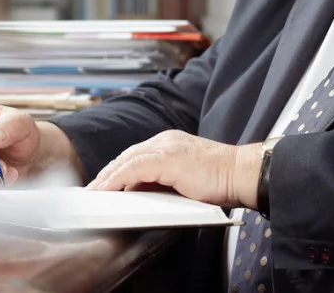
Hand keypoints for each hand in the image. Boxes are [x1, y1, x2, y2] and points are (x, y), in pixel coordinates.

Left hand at [86, 130, 262, 208]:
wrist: (241, 173)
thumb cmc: (220, 179)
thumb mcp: (185, 178)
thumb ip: (162, 179)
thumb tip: (138, 191)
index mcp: (170, 142)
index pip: (136, 155)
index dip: (117, 170)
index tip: (103, 184)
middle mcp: (166, 140)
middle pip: (127, 156)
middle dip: (107, 174)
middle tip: (91, 190)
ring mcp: (167, 147)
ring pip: (126, 160)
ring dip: (107, 178)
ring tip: (93, 194)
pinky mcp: (168, 159)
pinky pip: (133, 169)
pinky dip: (116, 180)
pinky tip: (106, 191)